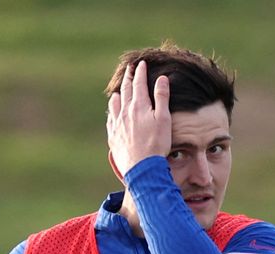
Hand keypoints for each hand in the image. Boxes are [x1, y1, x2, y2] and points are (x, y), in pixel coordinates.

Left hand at [106, 60, 171, 178]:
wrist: (142, 168)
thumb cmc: (156, 144)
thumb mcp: (164, 119)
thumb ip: (162, 97)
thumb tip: (161, 78)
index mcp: (139, 106)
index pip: (138, 83)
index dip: (140, 72)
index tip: (141, 64)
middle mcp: (125, 112)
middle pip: (125, 90)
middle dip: (128, 78)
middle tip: (129, 69)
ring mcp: (117, 125)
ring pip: (114, 103)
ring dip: (118, 94)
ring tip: (119, 90)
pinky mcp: (113, 137)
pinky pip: (110, 119)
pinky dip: (112, 111)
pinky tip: (113, 112)